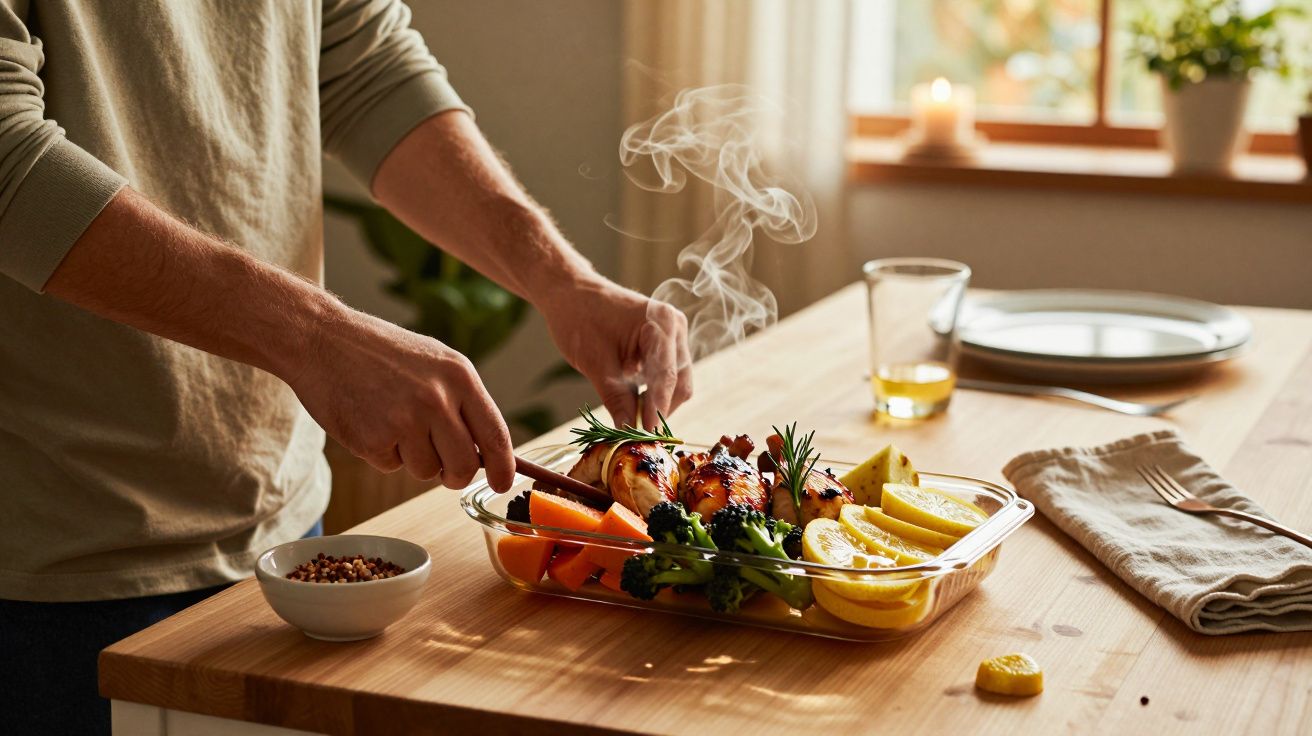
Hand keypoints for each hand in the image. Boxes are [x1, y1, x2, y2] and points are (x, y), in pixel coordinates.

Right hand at [285, 304, 515, 491]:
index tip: (502, 483)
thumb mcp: (435, 362)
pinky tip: (370, 422)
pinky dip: (382, 454)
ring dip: (412, 459)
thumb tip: (484, 449)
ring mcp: (404, 420)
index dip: (503, 467)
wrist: (322, 340)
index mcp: (459, 377)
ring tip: (392, 422)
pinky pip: (391, 467)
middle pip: (464, 465)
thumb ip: (461, 401)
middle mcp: (437, 399)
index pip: (495, 433)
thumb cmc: (380, 352)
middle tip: (443, 470)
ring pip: (427, 471)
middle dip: (455, 475)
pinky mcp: (373, 440)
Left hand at [540, 277, 692, 428]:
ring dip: (657, 403)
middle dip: (660, 410)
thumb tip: (628, 433)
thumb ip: (616, 399)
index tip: (647, 436)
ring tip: (633, 421)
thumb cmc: (579, 318)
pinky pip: (667, 376)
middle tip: (638, 435)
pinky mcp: (664, 345)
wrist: (569, 293)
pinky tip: (634, 404)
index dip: (657, 410)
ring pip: (676, 383)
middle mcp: (676, 327)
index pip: (667, 377)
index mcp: (662, 323)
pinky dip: (653, 393)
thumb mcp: (596, 363)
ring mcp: (673, 336)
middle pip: (680, 383)